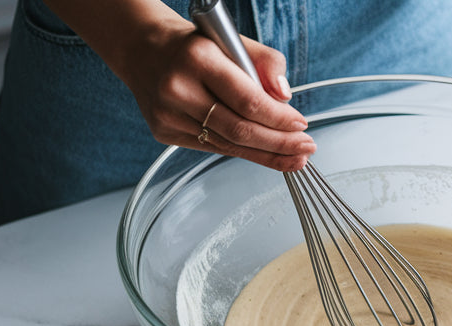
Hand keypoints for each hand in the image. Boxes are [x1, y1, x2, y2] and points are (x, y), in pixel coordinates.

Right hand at [114, 19, 314, 171]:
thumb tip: (285, 97)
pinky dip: (243, 152)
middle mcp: (178, 88)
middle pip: (239, 129)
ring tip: (293, 157)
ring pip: (227, 144)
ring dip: (266, 154)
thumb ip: (267, 64)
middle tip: (305, 147)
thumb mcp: (235, 42)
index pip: (247, 100)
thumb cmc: (197, 46)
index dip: (279, 118)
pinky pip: (213, 147)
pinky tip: (265, 154)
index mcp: (198, 59)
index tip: (302, 124)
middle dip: (279, 143)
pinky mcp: (164, 132)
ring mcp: (168, 114)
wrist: (146, 50)